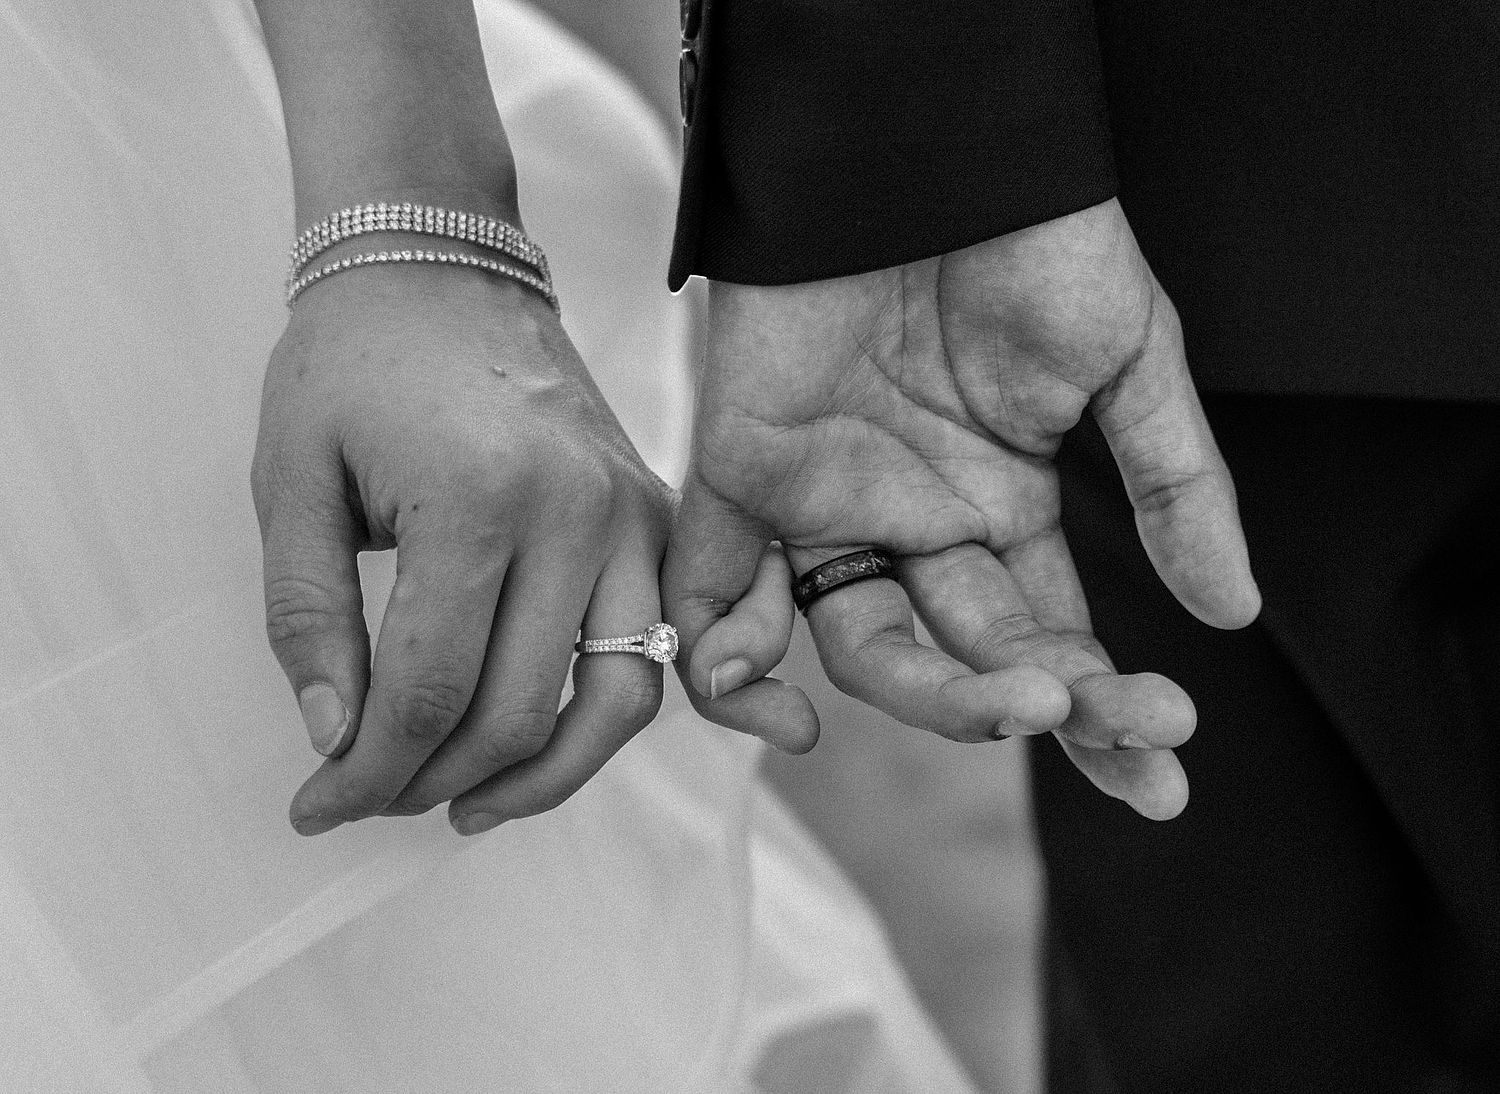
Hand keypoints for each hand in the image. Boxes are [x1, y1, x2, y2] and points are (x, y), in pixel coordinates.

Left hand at [252, 267, 673, 834]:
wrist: (443, 266)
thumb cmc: (353, 365)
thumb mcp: (289, 482)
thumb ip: (306, 619)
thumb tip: (339, 738)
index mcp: (476, 496)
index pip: (427, 689)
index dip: (366, 772)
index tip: (317, 804)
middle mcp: (577, 511)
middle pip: (521, 713)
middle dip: (433, 784)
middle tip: (369, 797)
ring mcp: (632, 514)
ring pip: (620, 702)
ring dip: (540, 777)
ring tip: (464, 803)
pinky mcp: (656, 518)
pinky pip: (654, 652)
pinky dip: (602, 717)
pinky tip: (538, 742)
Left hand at [661, 199, 1259, 818]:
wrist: (925, 147)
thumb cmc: (1034, 240)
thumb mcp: (1131, 362)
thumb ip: (1175, 486)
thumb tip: (1234, 614)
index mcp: (1002, 510)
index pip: (1049, 641)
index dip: (1104, 715)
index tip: (1163, 773)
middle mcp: (915, 527)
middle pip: (961, 660)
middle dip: (1030, 707)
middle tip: (1089, 717)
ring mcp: (828, 506)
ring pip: (859, 646)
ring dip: (930, 695)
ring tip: (1012, 697)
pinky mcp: (743, 468)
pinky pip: (714, 588)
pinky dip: (726, 659)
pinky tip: (784, 704)